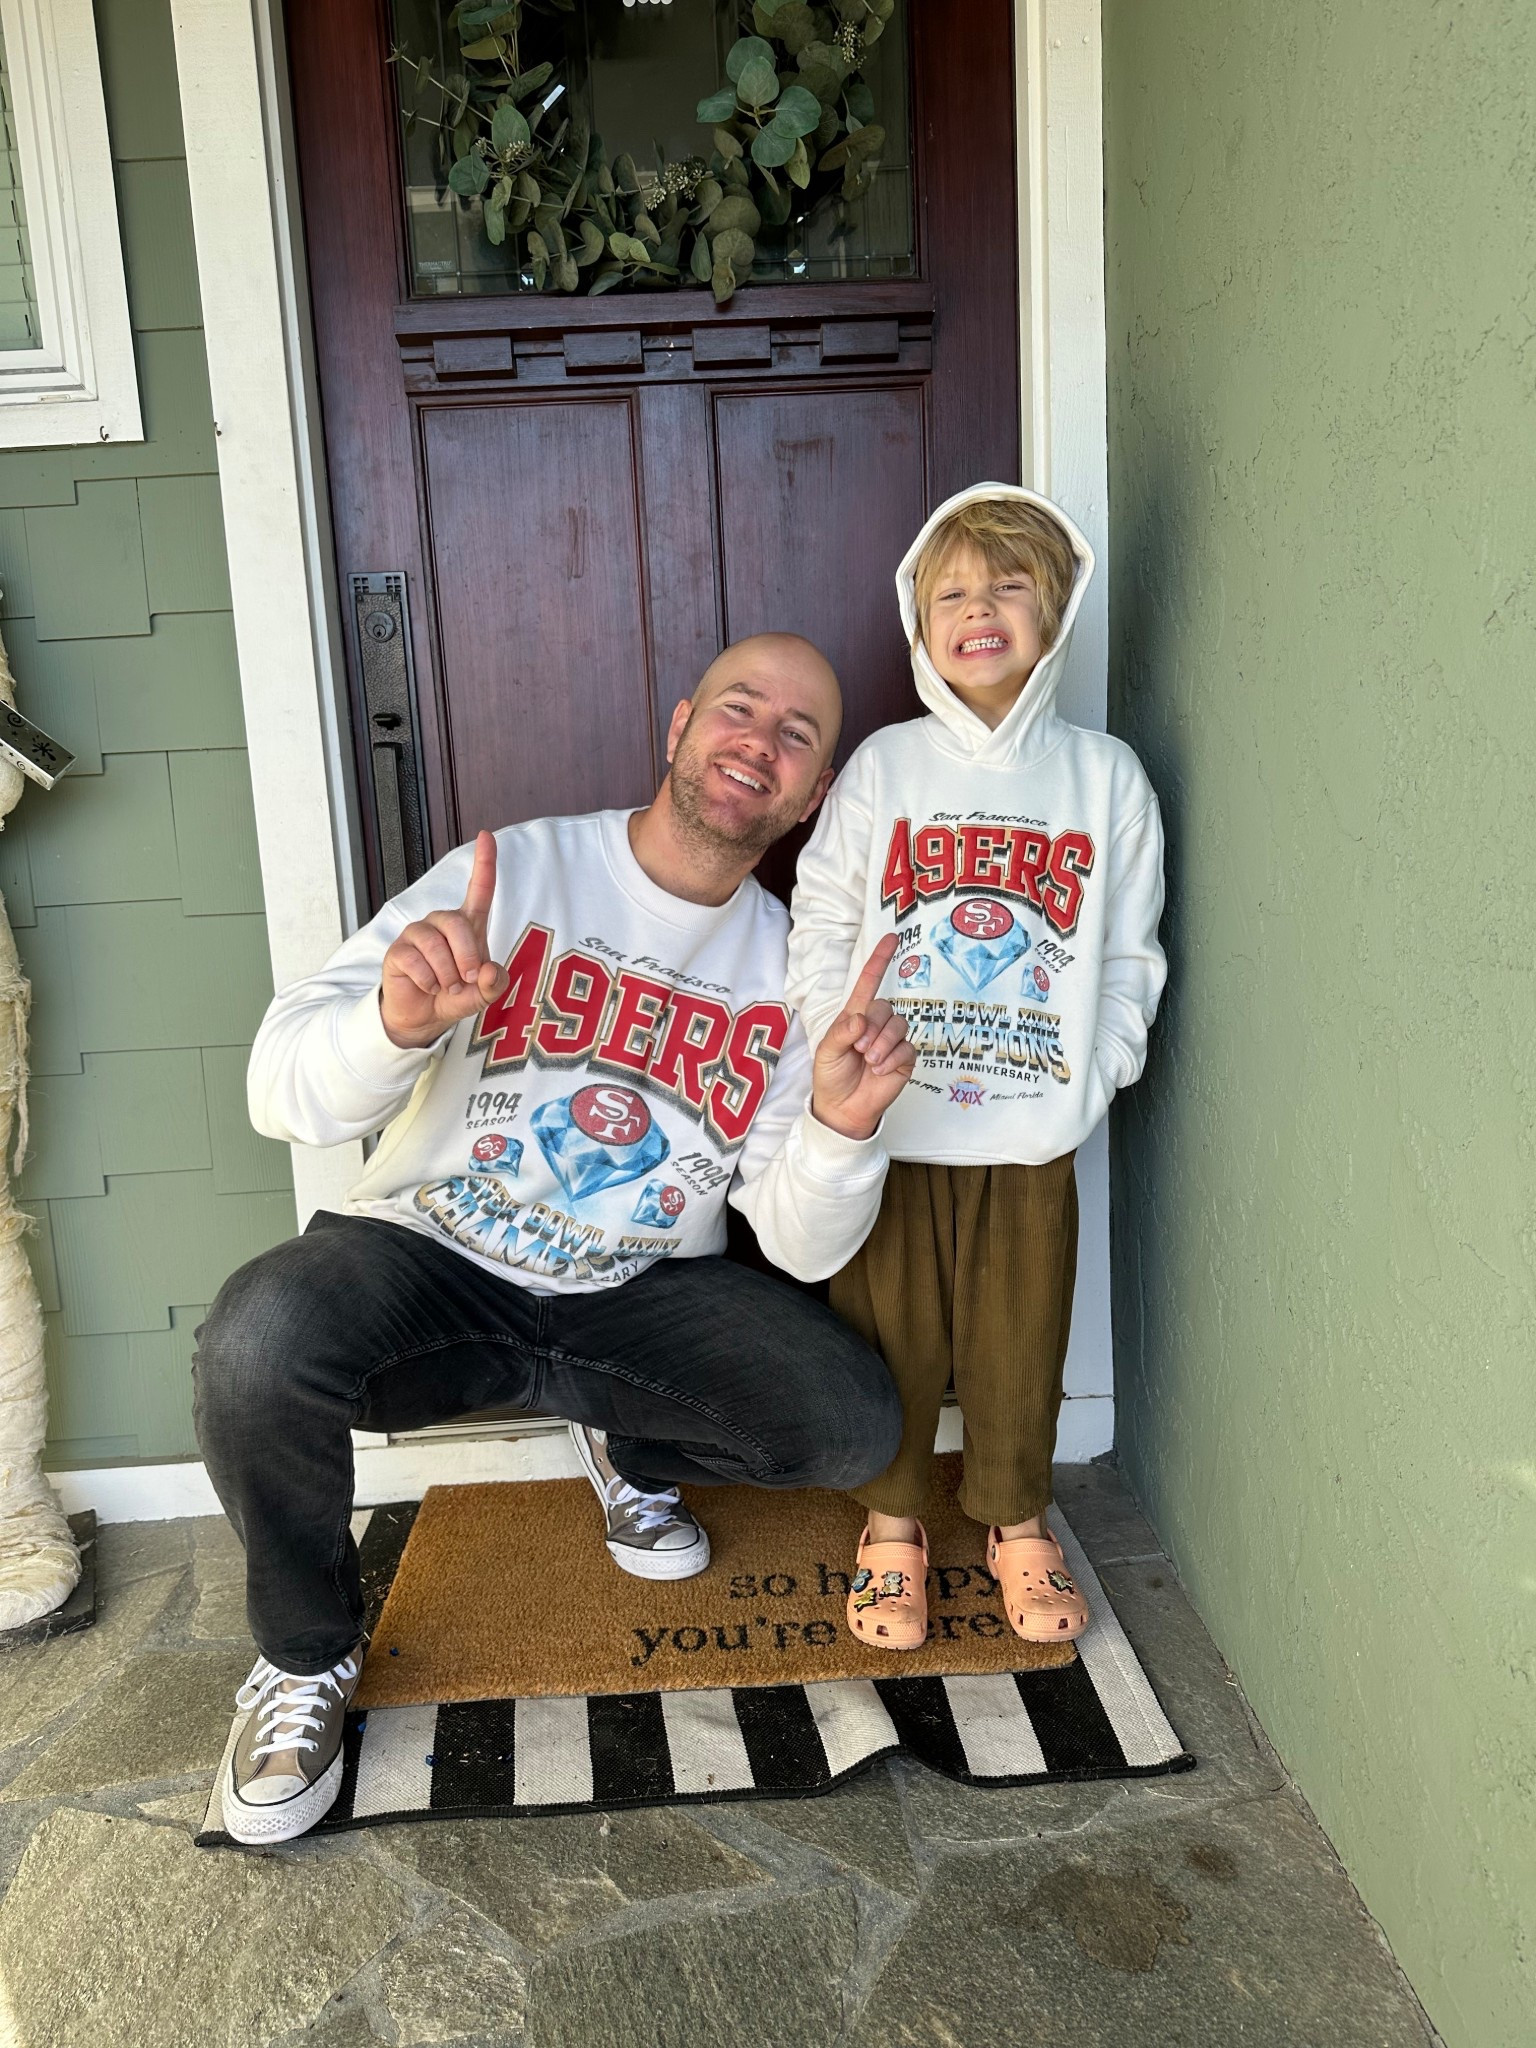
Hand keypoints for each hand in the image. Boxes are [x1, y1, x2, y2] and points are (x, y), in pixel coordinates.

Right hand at [380, 831, 508, 1048]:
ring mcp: (417, 934)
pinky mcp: (398, 951)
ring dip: (447, 974)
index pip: (479, 889)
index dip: (484, 862)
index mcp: (467, 926)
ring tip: (447, 988)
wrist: (424, 1017)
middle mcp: (441, 923)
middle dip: (467, 956)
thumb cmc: (454, 996)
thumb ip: (494, 984)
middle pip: (456, 924)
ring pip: (435, 945)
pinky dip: (429, 981)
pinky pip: (416, 961)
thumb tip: (489, 971)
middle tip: (468, 980)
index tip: (486, 835)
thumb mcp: (482, 994)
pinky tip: (429, 987)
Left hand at [810, 934, 916, 1140]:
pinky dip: (891, 1057)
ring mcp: (891, 1041)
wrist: (842, 1108)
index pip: (869, 982)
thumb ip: (841, 1032)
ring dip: (882, 1043)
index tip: (891, 938)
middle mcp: (875, 1024)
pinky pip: (906, 1047)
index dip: (879, 960)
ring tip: (868, 1061)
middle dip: (872, 1028)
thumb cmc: (831, 1077)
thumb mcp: (827, 1052)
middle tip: (858, 1049)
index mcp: (854, 1016)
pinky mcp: (904, 1058)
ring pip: (898, 1025)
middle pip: (884, 1007)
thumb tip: (860, 1019)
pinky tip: (879, 1069)